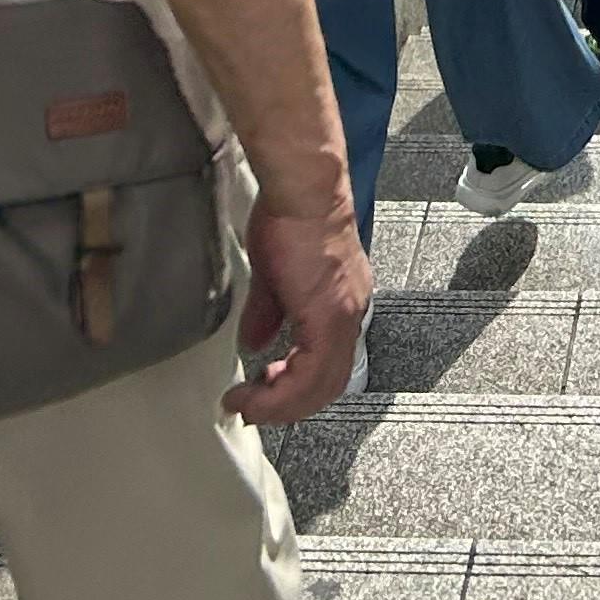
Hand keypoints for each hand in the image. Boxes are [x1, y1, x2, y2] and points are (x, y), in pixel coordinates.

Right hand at [224, 192, 372, 423]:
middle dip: (285, 406)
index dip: (295, 389)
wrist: (303, 190)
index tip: (261, 394)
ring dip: (280, 405)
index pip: (326, 367)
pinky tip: (256, 392)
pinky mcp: (330, 317)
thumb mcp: (274, 273)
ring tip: (249, 405)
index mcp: (342, 305)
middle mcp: (350, 315)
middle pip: (326, 386)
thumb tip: (255, 341)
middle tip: (253, 408)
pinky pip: (309, 374)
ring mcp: (344, 317)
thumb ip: (268, 312)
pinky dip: (281, 393)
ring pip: (320, 386)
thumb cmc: (291, 216)